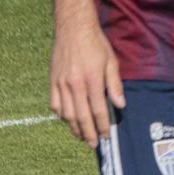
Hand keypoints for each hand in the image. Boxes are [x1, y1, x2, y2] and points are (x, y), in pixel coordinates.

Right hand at [49, 21, 125, 147]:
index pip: (98, 110)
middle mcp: (75, 85)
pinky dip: (62, 115)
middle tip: (94, 144)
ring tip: (82, 135)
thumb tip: (120, 105)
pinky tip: (68, 119)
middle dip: (88, 133)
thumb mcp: (111, 61)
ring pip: (67, 114)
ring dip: (74, 127)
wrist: (74, 30)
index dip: (103, 125)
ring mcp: (61, 84)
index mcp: (92, 80)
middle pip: (81, 116)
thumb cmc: (97, 44)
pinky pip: (55, 105)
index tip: (107, 136)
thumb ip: (114, 85)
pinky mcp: (53, 82)